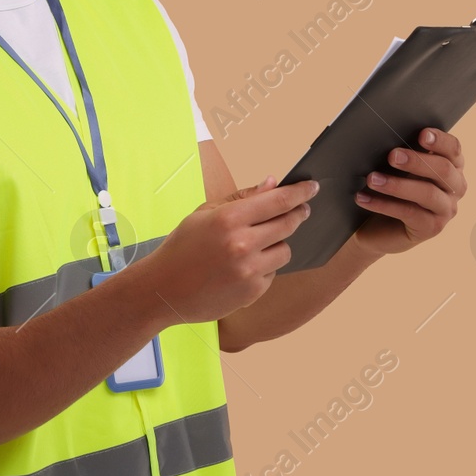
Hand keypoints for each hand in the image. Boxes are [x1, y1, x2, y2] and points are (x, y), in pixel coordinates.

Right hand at [146, 175, 319, 324]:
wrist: (163, 289)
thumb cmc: (182, 247)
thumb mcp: (205, 213)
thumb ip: (241, 198)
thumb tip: (272, 184)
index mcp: (229, 219)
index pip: (277, 201)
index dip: (300, 192)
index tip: (312, 187)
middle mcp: (242, 244)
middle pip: (288, 224)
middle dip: (298, 214)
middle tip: (301, 210)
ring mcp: (249, 270)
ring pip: (285, 250)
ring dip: (278, 244)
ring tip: (257, 244)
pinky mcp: (253, 291)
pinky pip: (272, 272)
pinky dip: (264, 266)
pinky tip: (243, 266)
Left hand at [353, 127, 467, 255]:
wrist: (377, 225)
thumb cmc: (389, 186)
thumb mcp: (396, 167)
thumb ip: (400, 152)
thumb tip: (384, 134)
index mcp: (452, 165)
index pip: (453, 149)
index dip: (440, 140)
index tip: (422, 134)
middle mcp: (455, 187)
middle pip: (443, 170)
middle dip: (416, 161)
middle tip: (391, 156)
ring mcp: (446, 209)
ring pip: (427, 193)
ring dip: (397, 185)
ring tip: (371, 179)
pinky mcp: (432, 228)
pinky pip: (409, 213)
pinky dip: (384, 205)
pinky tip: (363, 198)